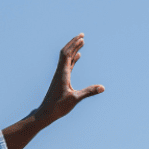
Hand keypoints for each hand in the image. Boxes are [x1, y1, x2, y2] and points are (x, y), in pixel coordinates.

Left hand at [1, 33, 104, 148]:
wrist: (46, 113)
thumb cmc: (58, 106)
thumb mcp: (75, 99)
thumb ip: (89, 92)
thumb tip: (102, 87)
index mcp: (62, 73)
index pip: (67, 54)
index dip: (74, 45)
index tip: (81, 38)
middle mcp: (60, 72)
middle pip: (65, 53)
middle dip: (73, 43)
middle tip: (82, 35)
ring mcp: (60, 75)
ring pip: (66, 58)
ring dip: (73, 49)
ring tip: (81, 42)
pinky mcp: (61, 79)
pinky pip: (68, 65)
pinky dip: (73, 58)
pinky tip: (78, 56)